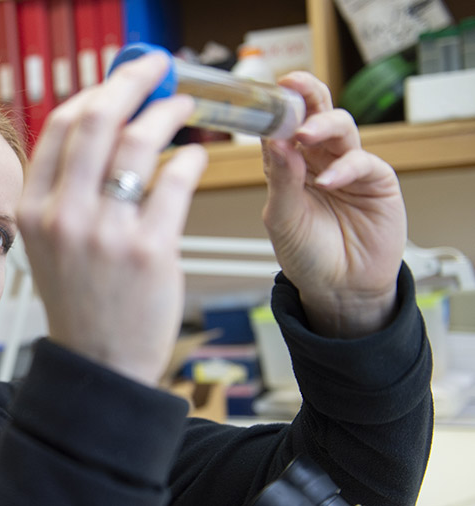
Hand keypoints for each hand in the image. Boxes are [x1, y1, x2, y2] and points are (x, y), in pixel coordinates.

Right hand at [17, 53, 207, 385]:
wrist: (100, 361)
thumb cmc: (82, 299)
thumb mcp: (49, 241)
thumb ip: (65, 188)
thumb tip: (104, 123)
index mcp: (34, 208)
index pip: (61, 125)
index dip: (98, 89)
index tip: (122, 76)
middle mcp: (63, 216)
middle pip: (98, 119)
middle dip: (133, 80)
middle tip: (158, 67)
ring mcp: (105, 234)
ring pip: (139, 143)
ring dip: (168, 113)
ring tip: (184, 107)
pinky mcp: (149, 251)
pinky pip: (175, 183)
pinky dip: (190, 160)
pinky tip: (195, 157)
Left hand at [261, 72, 406, 338]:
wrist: (338, 289)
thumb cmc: (305, 254)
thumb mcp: (282, 217)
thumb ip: (280, 179)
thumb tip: (274, 140)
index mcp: (288, 164)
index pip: (281, 126)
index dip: (273, 107)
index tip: (263, 92)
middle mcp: (318, 160)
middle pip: (315, 114)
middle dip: (306, 95)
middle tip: (293, 86)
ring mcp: (348, 167)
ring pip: (341, 128)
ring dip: (323, 124)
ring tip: (306, 134)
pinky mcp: (376, 181)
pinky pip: (363, 161)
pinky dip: (345, 168)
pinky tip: (329, 181)